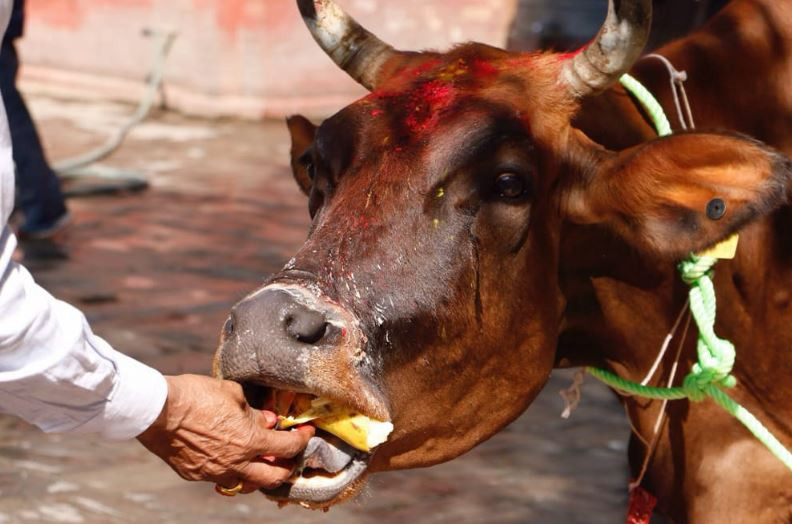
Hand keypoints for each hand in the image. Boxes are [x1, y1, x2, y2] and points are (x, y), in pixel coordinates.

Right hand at [137, 375, 312, 493]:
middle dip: (286, 467)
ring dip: (258, 473)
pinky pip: (220, 478)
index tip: (306, 433)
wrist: (158, 409)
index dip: (302, 440)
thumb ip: (254, 412)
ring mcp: (214, 472)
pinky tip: (230, 457)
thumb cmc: (196, 395)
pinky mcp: (194, 474)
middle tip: (288, 454)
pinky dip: (232, 470)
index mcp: (250, 442)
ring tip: (260, 459)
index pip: (288, 448)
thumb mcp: (233, 395)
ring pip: (246, 483)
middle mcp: (235, 464)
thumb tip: (267, 421)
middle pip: (273, 477)